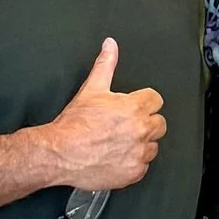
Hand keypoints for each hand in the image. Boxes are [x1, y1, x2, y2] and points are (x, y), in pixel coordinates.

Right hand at [41, 37, 164, 192]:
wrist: (59, 153)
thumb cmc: (74, 124)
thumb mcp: (91, 89)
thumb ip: (105, 64)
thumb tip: (110, 45)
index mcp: (134, 108)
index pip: (156, 100)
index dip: (144, 102)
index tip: (134, 107)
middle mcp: (140, 131)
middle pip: (159, 124)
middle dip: (145, 122)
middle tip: (126, 126)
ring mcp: (138, 153)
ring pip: (153, 146)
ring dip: (141, 144)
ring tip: (119, 142)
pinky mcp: (133, 172)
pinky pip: (144, 166)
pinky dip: (133, 163)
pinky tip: (117, 157)